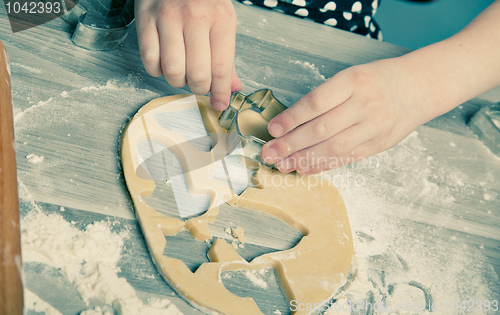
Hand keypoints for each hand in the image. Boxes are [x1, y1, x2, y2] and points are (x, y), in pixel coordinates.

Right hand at [135, 0, 241, 109]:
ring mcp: (168, 18)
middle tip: (199, 84)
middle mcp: (195, 18)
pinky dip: (157, 70)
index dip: (221, 93)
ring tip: (181, 72)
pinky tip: (164, 63)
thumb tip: (233, 88)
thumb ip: (227, 57)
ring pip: (172, 70)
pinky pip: (149, 59)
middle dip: (199, 88)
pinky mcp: (146, 19)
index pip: (221, 68)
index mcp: (221, 20)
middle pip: (197, 74)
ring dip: (177, 81)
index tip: (220, 105)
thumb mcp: (223, 21)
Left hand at [261, 58, 432, 174]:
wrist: (418, 87)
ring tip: (282, 165)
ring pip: (333, 148)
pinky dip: (323, 165)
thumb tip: (290, 123)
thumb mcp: (350, 77)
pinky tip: (305, 168)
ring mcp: (374, 127)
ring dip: (303, 159)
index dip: (292, 118)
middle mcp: (364, 105)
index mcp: (353, 82)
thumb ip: (325, 98)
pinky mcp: (378, 144)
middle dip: (291, 144)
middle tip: (269, 153)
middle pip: (321, 129)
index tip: (273, 129)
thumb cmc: (377, 80)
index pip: (316, 103)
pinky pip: (347, 158)